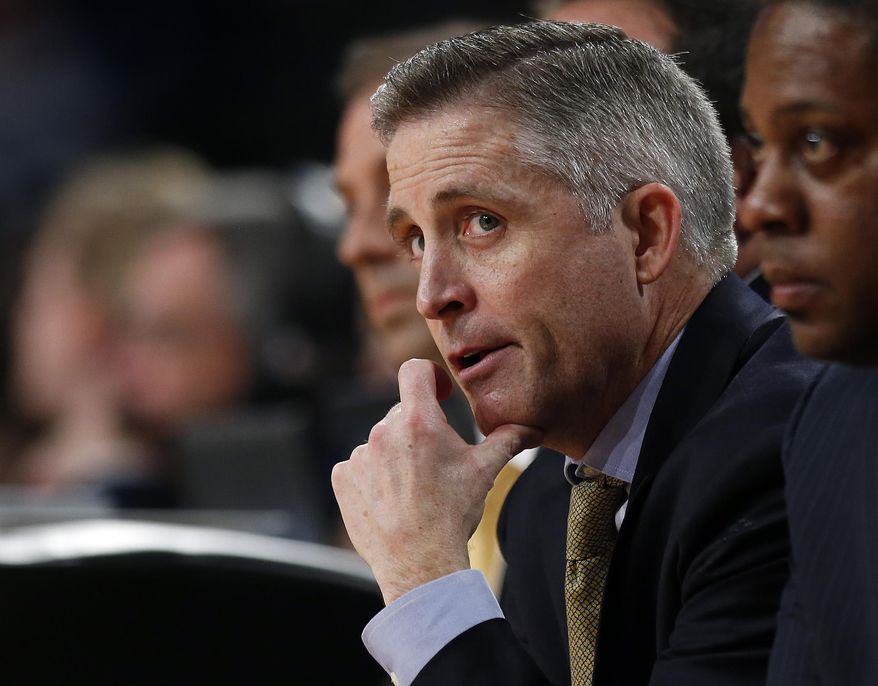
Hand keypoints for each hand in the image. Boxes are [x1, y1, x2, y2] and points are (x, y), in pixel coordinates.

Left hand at [331, 358, 541, 603]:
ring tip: (414, 488)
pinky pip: (358, 465)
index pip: (414, 371)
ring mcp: (360, 456)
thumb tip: (532, 427)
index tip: (441, 395)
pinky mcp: (343, 479)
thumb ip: (508, 440)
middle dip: (420, 429)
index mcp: (418, 421)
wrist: (420, 562)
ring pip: (381, 441)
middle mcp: (383, 432)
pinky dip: (372, 476)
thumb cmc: (453, 513)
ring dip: (396, 455)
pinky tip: (391, 499)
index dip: (431, 377)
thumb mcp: (485, 471)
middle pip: (402, 412)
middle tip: (437, 462)